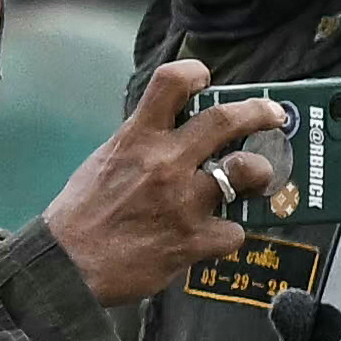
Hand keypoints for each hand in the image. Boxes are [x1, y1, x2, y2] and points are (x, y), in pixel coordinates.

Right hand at [38, 61, 293, 312]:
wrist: (67, 266)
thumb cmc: (82, 214)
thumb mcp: (105, 162)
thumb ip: (143, 146)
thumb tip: (175, 135)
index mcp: (137, 140)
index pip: (169, 84)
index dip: (193, 73)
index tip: (206, 78)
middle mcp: (165, 163)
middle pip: (225, 120)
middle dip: (259, 112)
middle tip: (274, 114)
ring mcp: (184, 201)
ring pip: (247, 171)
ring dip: (258, 175)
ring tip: (257, 181)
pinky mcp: (195, 239)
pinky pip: (234, 230)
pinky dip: (227, 234)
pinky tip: (213, 237)